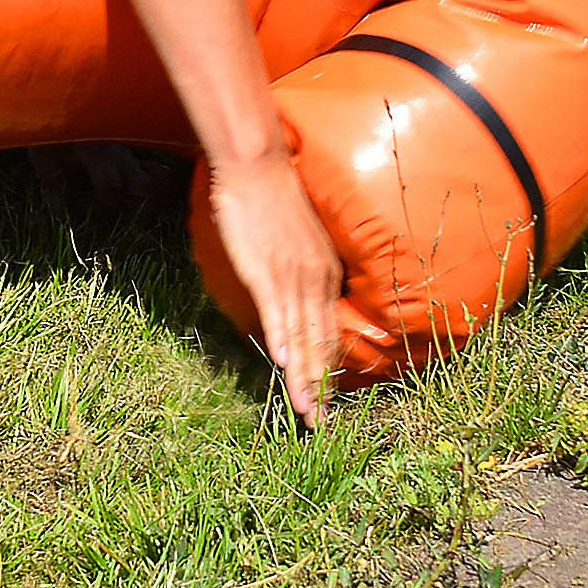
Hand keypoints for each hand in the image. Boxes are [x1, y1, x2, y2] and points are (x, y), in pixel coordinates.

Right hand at [205, 146, 343, 424]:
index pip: (329, 332)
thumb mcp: (297, 238)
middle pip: (321, 343)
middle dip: (321, 387)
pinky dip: (283, 339)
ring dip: (304, 377)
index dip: (327, 368)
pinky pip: (277, 311)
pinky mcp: (266, 270)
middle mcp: (316, 279)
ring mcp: (292, 276)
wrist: (258, 164)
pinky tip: (284, 364)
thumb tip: (292, 290)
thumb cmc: (273, 196)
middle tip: (320, 423)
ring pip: (303, 336)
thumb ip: (301, 266)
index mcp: (325, 273)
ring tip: (305, 411)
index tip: (327, 399)